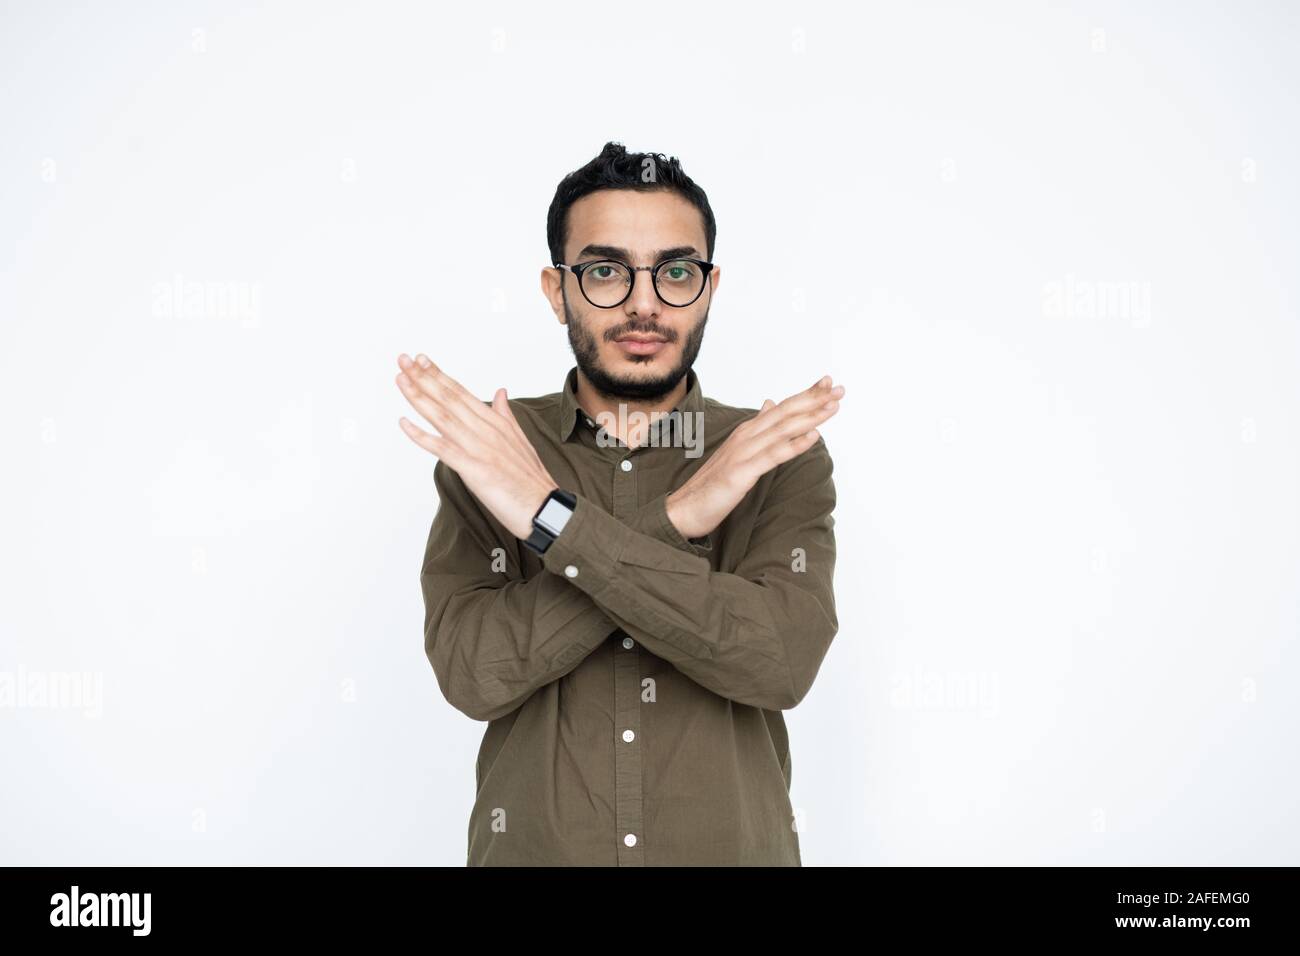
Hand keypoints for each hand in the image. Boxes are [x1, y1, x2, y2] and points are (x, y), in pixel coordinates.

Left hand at [395, 354, 558, 539]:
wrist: (546, 509)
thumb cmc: (532, 480)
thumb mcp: (521, 440)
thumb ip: (505, 415)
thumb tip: (500, 392)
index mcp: (496, 423)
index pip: (462, 393)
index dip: (439, 376)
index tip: (421, 360)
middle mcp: (486, 431)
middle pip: (450, 399)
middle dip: (424, 378)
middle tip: (403, 359)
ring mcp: (480, 449)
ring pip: (444, 418)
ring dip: (420, 398)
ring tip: (401, 380)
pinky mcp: (476, 470)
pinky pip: (444, 450)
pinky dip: (423, 436)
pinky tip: (404, 423)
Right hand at [665, 375, 843, 538]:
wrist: (684, 508)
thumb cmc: (711, 484)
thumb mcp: (738, 453)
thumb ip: (757, 430)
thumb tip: (771, 403)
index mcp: (746, 432)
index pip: (781, 408)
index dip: (806, 395)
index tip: (829, 384)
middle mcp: (745, 436)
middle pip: (784, 413)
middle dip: (813, 399)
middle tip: (839, 388)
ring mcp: (743, 453)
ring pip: (782, 430)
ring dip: (810, 417)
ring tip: (833, 406)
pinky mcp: (741, 473)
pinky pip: (773, 456)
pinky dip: (794, 445)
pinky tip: (813, 437)